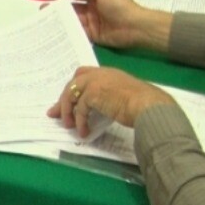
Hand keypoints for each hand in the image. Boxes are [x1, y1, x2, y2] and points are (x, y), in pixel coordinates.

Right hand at [47, 0, 169, 49]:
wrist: (136, 26)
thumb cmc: (119, 5)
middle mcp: (92, 8)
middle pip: (72, 7)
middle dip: (58, 7)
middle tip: (42, 9)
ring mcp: (93, 22)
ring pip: (73, 20)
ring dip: (61, 19)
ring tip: (46, 20)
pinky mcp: (94, 35)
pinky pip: (79, 32)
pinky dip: (68, 31)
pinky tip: (57, 32)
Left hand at [47, 66, 175, 137]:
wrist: (150, 105)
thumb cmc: (144, 103)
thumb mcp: (124, 95)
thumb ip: (110, 96)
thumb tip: (101, 108)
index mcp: (107, 72)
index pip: (83, 74)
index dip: (74, 86)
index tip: (68, 98)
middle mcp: (98, 74)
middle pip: (73, 83)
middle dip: (63, 99)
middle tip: (55, 113)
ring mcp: (94, 82)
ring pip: (71, 95)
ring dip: (67, 112)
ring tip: (68, 126)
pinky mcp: (92, 94)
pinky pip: (79, 108)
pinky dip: (79, 121)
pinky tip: (83, 131)